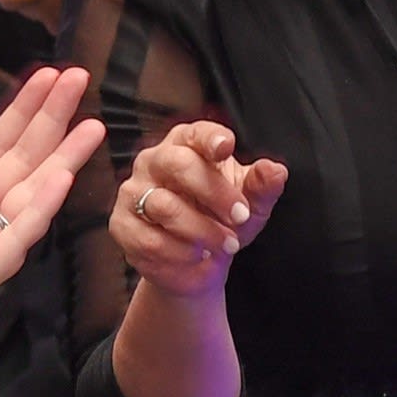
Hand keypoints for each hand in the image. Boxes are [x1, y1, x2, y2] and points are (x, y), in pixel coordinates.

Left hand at [0, 67, 103, 396]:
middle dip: (48, 117)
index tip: (44, 76)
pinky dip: (40, 205)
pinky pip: (16, 235)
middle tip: (78, 74)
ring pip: (29, 190)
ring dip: (61, 156)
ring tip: (92, 121)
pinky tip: (62, 175)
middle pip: (19, 158)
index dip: (18, 111)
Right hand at [110, 121, 288, 299]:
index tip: (226, 147)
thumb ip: (261, 187)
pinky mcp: (121, 225)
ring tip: (226, 244)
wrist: (198, 263)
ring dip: (202, 230)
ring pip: (165, 206)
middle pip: (177, 164)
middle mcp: (154, 161)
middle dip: (214, 192)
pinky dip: (180, 252)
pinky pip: (150, 239)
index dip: (209, 138)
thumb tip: (275, 171)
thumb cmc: (223, 221)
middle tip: (241, 217)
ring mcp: (132, 192)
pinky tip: (197, 256)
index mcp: (185, 145)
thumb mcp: (251, 205)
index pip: (195, 133)